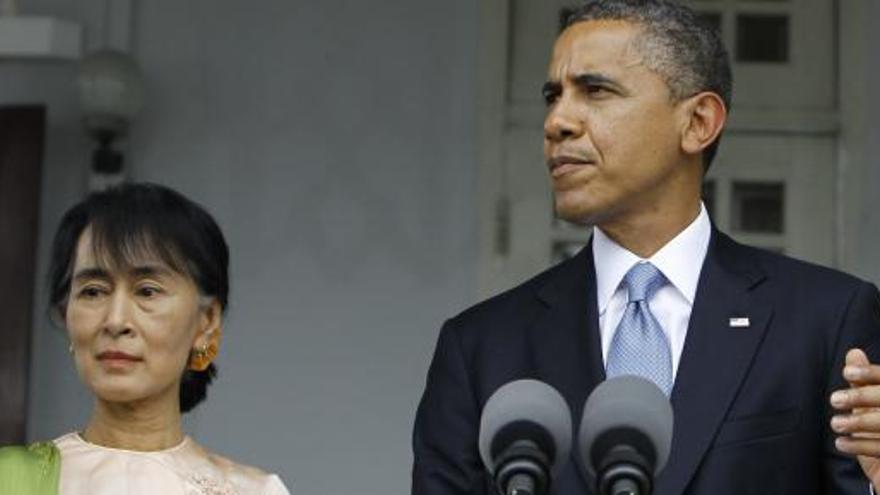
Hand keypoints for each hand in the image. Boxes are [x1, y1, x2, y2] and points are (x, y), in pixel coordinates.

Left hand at [831, 348, 879, 488]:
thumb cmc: (879, 434)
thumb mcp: (871, 408)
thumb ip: (864, 382)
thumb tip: (854, 354)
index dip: (871, 374)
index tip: (846, 372)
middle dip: (862, 397)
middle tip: (834, 400)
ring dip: (857, 422)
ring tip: (835, 423)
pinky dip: (860, 445)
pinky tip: (841, 443)